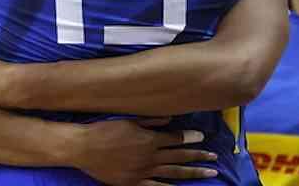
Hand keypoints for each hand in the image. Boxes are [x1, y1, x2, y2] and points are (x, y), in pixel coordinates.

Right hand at [69, 118, 218, 185]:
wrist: (84, 147)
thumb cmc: (104, 130)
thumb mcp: (128, 120)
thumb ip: (150, 120)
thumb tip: (170, 119)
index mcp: (149, 139)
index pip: (176, 139)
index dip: (191, 138)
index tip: (203, 137)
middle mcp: (150, 156)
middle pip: (180, 157)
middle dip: (199, 156)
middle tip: (214, 156)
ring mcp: (144, 171)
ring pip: (174, 173)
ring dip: (193, 172)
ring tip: (210, 172)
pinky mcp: (135, 182)